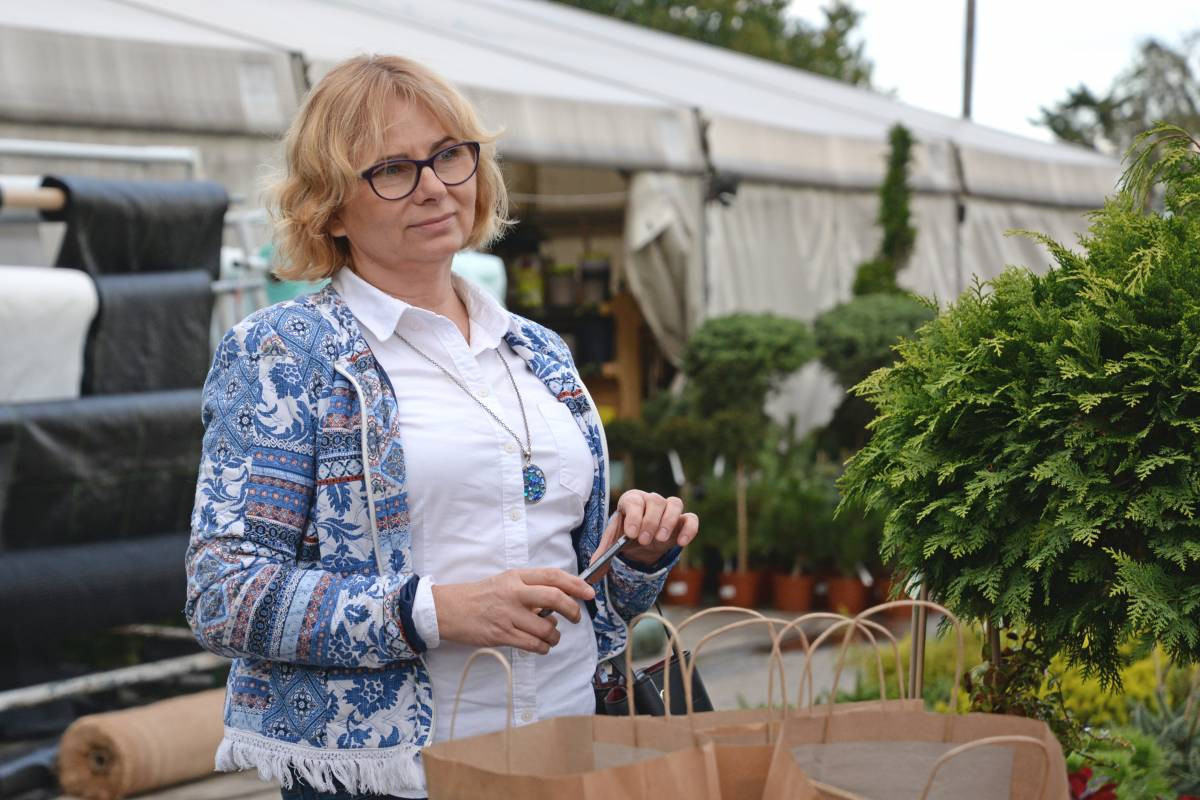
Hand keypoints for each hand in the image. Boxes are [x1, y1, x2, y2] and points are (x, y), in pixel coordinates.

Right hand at [431, 568, 595, 653]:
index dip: (575, 584)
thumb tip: (559, 599)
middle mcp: (514, 593)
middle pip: (555, 598)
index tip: (589, 593)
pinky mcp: (501, 634)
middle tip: (576, 618)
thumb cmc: (479, 595)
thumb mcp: (505, 582)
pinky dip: (543, 648)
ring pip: (546, 627)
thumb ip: (530, 587)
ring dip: (556, 635)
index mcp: (516, 577)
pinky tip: (541, 646)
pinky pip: (533, 644)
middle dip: (572, 610)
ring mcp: (507, 614)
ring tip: (553, 636)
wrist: (448, 609)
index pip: (553, 576)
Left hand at [589, 490, 698, 579]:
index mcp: (632, 501)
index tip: (631, 534)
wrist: (642, 540)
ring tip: (660, 540)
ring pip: (674, 503)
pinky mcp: (683, 520)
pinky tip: (681, 543)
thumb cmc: (627, 536)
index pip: (634, 500)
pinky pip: (691, 519)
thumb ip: (603, 553)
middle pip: (655, 500)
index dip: (634, 515)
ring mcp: (669, 509)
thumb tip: (592, 567)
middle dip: (650, 521)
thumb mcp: (614, 543)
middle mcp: (651, 500)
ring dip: (668, 521)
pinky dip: (689, 529)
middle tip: (644, 540)